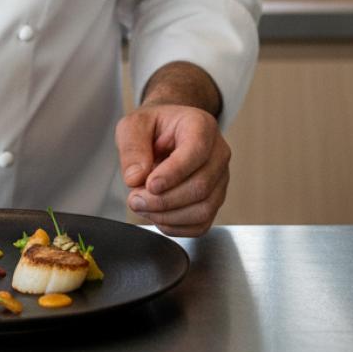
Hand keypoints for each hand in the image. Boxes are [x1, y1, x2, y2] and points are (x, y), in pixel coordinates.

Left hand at [114, 104, 229, 235]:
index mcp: (201, 126)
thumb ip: (132, 147)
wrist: (165, 134)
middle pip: (201, 186)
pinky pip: (201, 224)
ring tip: (142, 207)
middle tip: (136, 199)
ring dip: (168, 215)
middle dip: (164, 200)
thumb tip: (136, 178)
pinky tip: (156, 216)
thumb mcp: (133, 125)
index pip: (196, 151)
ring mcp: (220, 179)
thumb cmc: (154, 127)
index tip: (149, 185)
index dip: (173, 173)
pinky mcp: (215, 201)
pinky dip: (175, 226)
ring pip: (203, 209)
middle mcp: (217, 153)